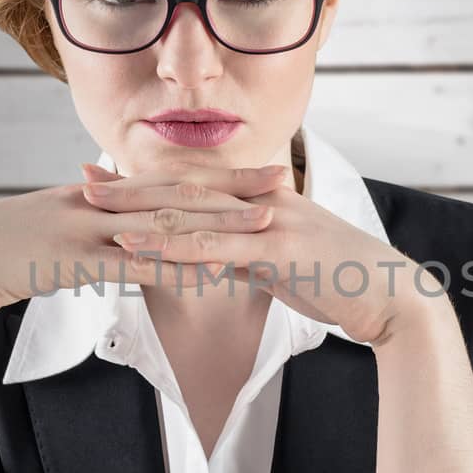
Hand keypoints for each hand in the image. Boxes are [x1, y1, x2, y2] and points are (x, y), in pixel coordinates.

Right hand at [0, 162, 287, 314]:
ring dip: (215, 225)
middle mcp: (95, 203)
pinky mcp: (71, 259)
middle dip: (232, 188)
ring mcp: (84, 228)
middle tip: (283, 182)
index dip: (216, 176)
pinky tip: (208, 272)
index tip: (259, 172)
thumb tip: (124, 238)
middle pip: (175, 192)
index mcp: (94, 194)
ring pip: (163, 224)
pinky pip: (132, 264)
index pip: (165, 180)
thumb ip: (89, 228)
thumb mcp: (50, 230)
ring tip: (263, 227)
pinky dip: (173, 267)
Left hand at [81, 162, 428, 345]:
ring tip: (96, 212)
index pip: (197, 182)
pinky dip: (174, 246)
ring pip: (194, 212)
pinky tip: (140, 249)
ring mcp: (271, 220)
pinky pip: (216, 246)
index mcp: (265, 197)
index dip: (149, 179)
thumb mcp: (286, 263)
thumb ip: (251, 254)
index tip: (107, 177)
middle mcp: (264, 199)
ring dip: (141, 212)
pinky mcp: (278, 249)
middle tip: (83, 182)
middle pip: (185, 188)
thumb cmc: (341, 281)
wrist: (389, 296)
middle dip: (132, 186)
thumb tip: (223, 261)